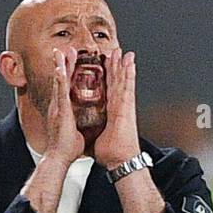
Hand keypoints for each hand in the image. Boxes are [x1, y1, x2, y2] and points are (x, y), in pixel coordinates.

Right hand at [44, 49, 84, 165]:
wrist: (58, 158)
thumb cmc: (66, 150)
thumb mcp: (75, 133)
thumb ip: (78, 126)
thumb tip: (83, 128)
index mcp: (62, 111)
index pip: (65, 88)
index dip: (67, 75)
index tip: (69, 63)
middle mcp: (58, 107)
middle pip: (61, 81)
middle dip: (63, 65)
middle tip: (65, 50)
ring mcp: (58, 108)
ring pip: (59, 82)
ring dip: (60, 66)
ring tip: (61, 52)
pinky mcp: (61, 112)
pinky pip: (61, 92)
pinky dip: (60, 79)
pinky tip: (60, 68)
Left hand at [93, 49, 140, 169]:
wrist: (120, 161)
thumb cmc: (111, 154)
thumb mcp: (97, 139)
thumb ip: (91, 133)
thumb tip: (83, 137)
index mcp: (112, 113)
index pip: (109, 92)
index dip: (108, 79)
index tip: (106, 67)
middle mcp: (120, 108)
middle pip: (117, 83)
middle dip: (117, 67)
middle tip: (116, 52)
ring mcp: (125, 106)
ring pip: (124, 81)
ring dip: (124, 65)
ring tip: (123, 52)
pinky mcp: (127, 108)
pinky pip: (127, 86)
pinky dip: (129, 73)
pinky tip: (129, 62)